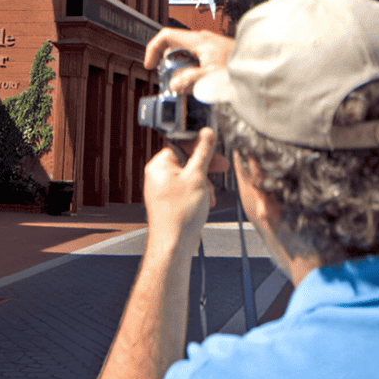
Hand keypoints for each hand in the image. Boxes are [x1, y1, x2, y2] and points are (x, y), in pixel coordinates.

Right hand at [143, 28, 232, 95]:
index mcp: (198, 40)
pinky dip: (193, 70)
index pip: (166, 36)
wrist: (262, 67)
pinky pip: (197, 59)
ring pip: (186, 54)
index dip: (153, 49)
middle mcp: (203, 39)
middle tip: (169, 81)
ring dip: (181, 70)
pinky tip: (201, 84)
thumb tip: (173, 85)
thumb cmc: (241, 68)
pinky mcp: (216, 51)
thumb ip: (190, 81)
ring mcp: (210, 44)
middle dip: (168, 64)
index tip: (149, 66)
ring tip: (187, 86)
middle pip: (174, 46)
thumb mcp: (212, 77)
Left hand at [143, 128, 219, 256]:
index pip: (180, 144)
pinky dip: (198, 193)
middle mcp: (158, 175)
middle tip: (220, 168)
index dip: (198, 145)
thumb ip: (203, 152)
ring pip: (189, 176)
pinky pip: (186, 189)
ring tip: (209, 194)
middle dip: (204, 168)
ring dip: (203, 183)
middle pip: (186, 160)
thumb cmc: (180, 214)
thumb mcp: (198, 177)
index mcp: (159, 165)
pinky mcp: (170, 202)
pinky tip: (205, 202)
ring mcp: (163, 189)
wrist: (174, 244)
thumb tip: (206, 134)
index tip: (212, 146)